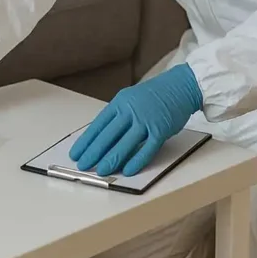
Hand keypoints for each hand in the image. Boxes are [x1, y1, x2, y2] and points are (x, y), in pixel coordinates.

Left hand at [70, 63, 202, 176]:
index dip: (86, 141)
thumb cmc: (154, 95)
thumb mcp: (130, 99)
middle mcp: (131, 111)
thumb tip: (101, 140)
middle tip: (83, 166)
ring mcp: (146, 120)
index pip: (98, 125)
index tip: (76, 154)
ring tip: (101, 171)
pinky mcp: (161, 129)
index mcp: (120, 102)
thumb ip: (118, 116)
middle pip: (108, 136)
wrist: (180, 86)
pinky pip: (147, 149)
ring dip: (112, 159)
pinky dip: (137, 161)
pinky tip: (128, 171)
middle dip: (93, 153)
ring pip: (125, 144)